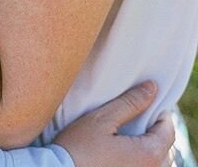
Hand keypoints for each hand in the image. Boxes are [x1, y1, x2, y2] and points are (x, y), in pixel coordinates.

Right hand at [55, 82, 175, 166]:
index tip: (143, 103)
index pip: (168, 130)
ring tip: (128, 135)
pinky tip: (122, 153)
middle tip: (135, 117)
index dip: (158, 113)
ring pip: (158, 162)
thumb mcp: (102, 119)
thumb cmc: (79, 147)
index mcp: (148, 155)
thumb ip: (130, 103)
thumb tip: (152, 88)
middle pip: (165, 148)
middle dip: (155, 131)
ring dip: (149, 148)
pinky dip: (141, 160)